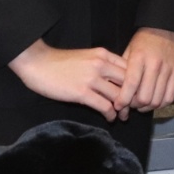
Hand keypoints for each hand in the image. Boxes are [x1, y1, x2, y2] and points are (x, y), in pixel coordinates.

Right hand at [8, 39, 125, 117]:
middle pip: (128, 82)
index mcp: (103, 54)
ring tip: (122, 116)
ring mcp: (92, 78)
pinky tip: (110, 118)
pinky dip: (111, 114)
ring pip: (118, 96)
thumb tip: (116, 81)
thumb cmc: (60, 62)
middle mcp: (101, 64)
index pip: (130, 68)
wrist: (38, 63)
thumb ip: (102, 65)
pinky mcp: (82, 92)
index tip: (135, 93)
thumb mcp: (86, 57)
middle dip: (133, 97)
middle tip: (132, 107)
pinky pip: (105, 106)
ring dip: (123, 109)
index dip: (135, 82)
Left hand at [115, 27, 173, 115]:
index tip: (118, 106)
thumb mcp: (128, 51)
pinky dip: (161, 104)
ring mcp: (168, 70)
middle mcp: (154, 65)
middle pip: (145, 97)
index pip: (131, 85)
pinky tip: (154, 102)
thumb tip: (116, 92)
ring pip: (157, 100)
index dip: (123, 100)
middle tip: (130, 105)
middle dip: (135, 106)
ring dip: (147, 107)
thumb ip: (123, 71)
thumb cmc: (143, 41)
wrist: (165, 28)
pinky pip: (170, 97)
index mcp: (139, 58)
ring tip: (141, 105)